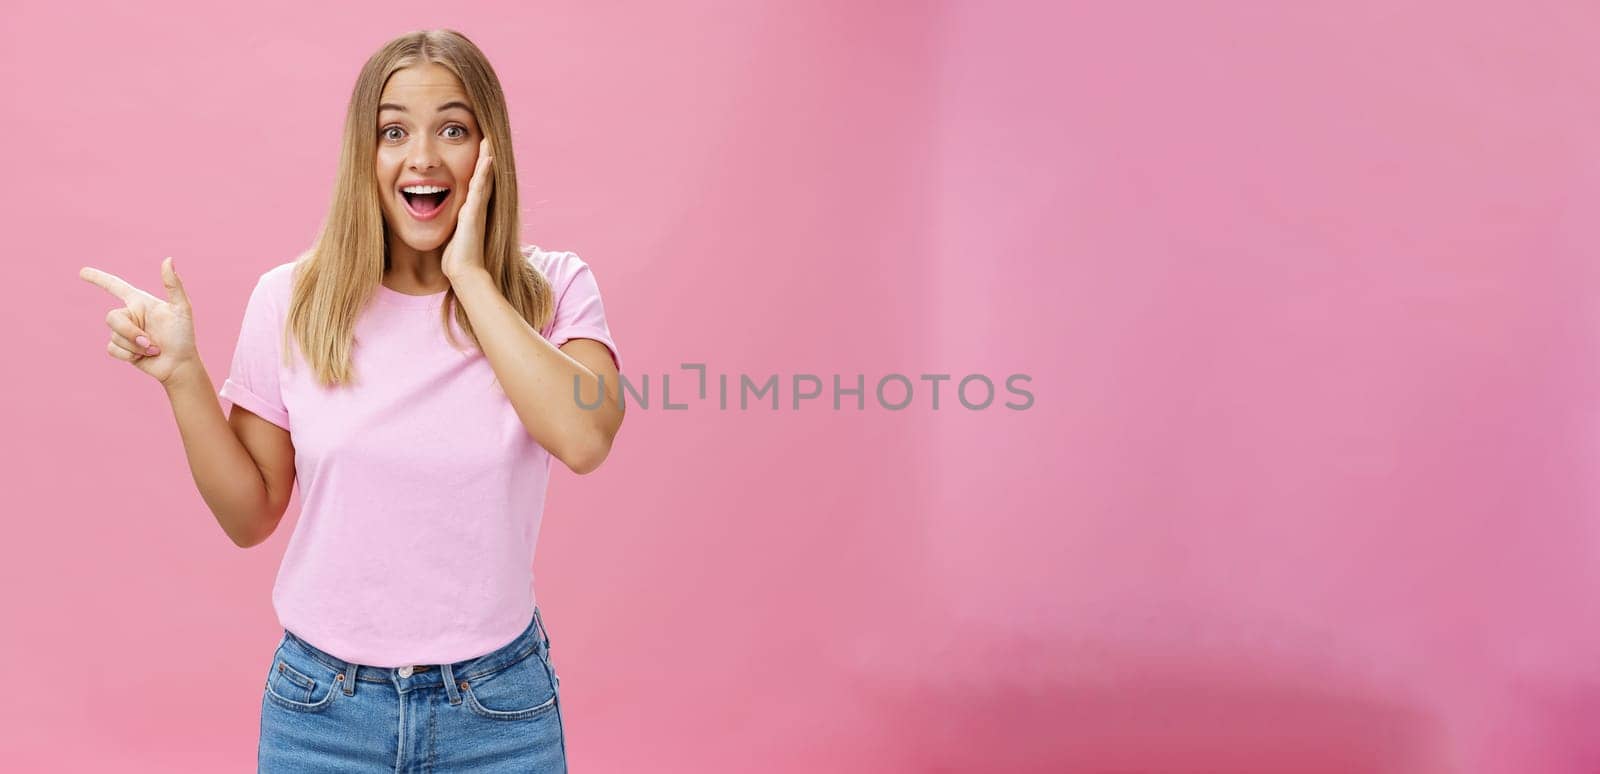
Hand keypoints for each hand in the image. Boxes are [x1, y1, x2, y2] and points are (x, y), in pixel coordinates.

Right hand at [79, 256, 198, 385]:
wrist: (179, 364)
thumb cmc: (184, 335)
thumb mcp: (182, 309)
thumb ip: (173, 285)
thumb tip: (168, 259)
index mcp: (140, 302)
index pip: (115, 286)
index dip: (99, 278)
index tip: (82, 271)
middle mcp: (130, 315)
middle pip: (111, 318)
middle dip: (130, 333)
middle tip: (150, 342)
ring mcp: (124, 332)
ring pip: (114, 335)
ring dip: (135, 346)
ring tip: (153, 349)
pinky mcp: (120, 348)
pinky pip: (112, 349)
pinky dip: (129, 355)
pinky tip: (143, 356)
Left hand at [441, 136, 494, 283]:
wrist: (464, 272)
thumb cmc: (456, 259)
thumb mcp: (451, 237)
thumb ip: (449, 228)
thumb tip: (433, 225)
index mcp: (470, 211)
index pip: (474, 183)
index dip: (477, 167)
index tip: (478, 150)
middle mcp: (476, 207)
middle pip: (482, 176)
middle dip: (485, 156)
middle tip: (488, 137)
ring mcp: (478, 208)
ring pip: (484, 177)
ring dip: (487, 157)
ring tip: (489, 139)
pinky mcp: (475, 211)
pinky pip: (480, 186)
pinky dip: (484, 171)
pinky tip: (487, 157)